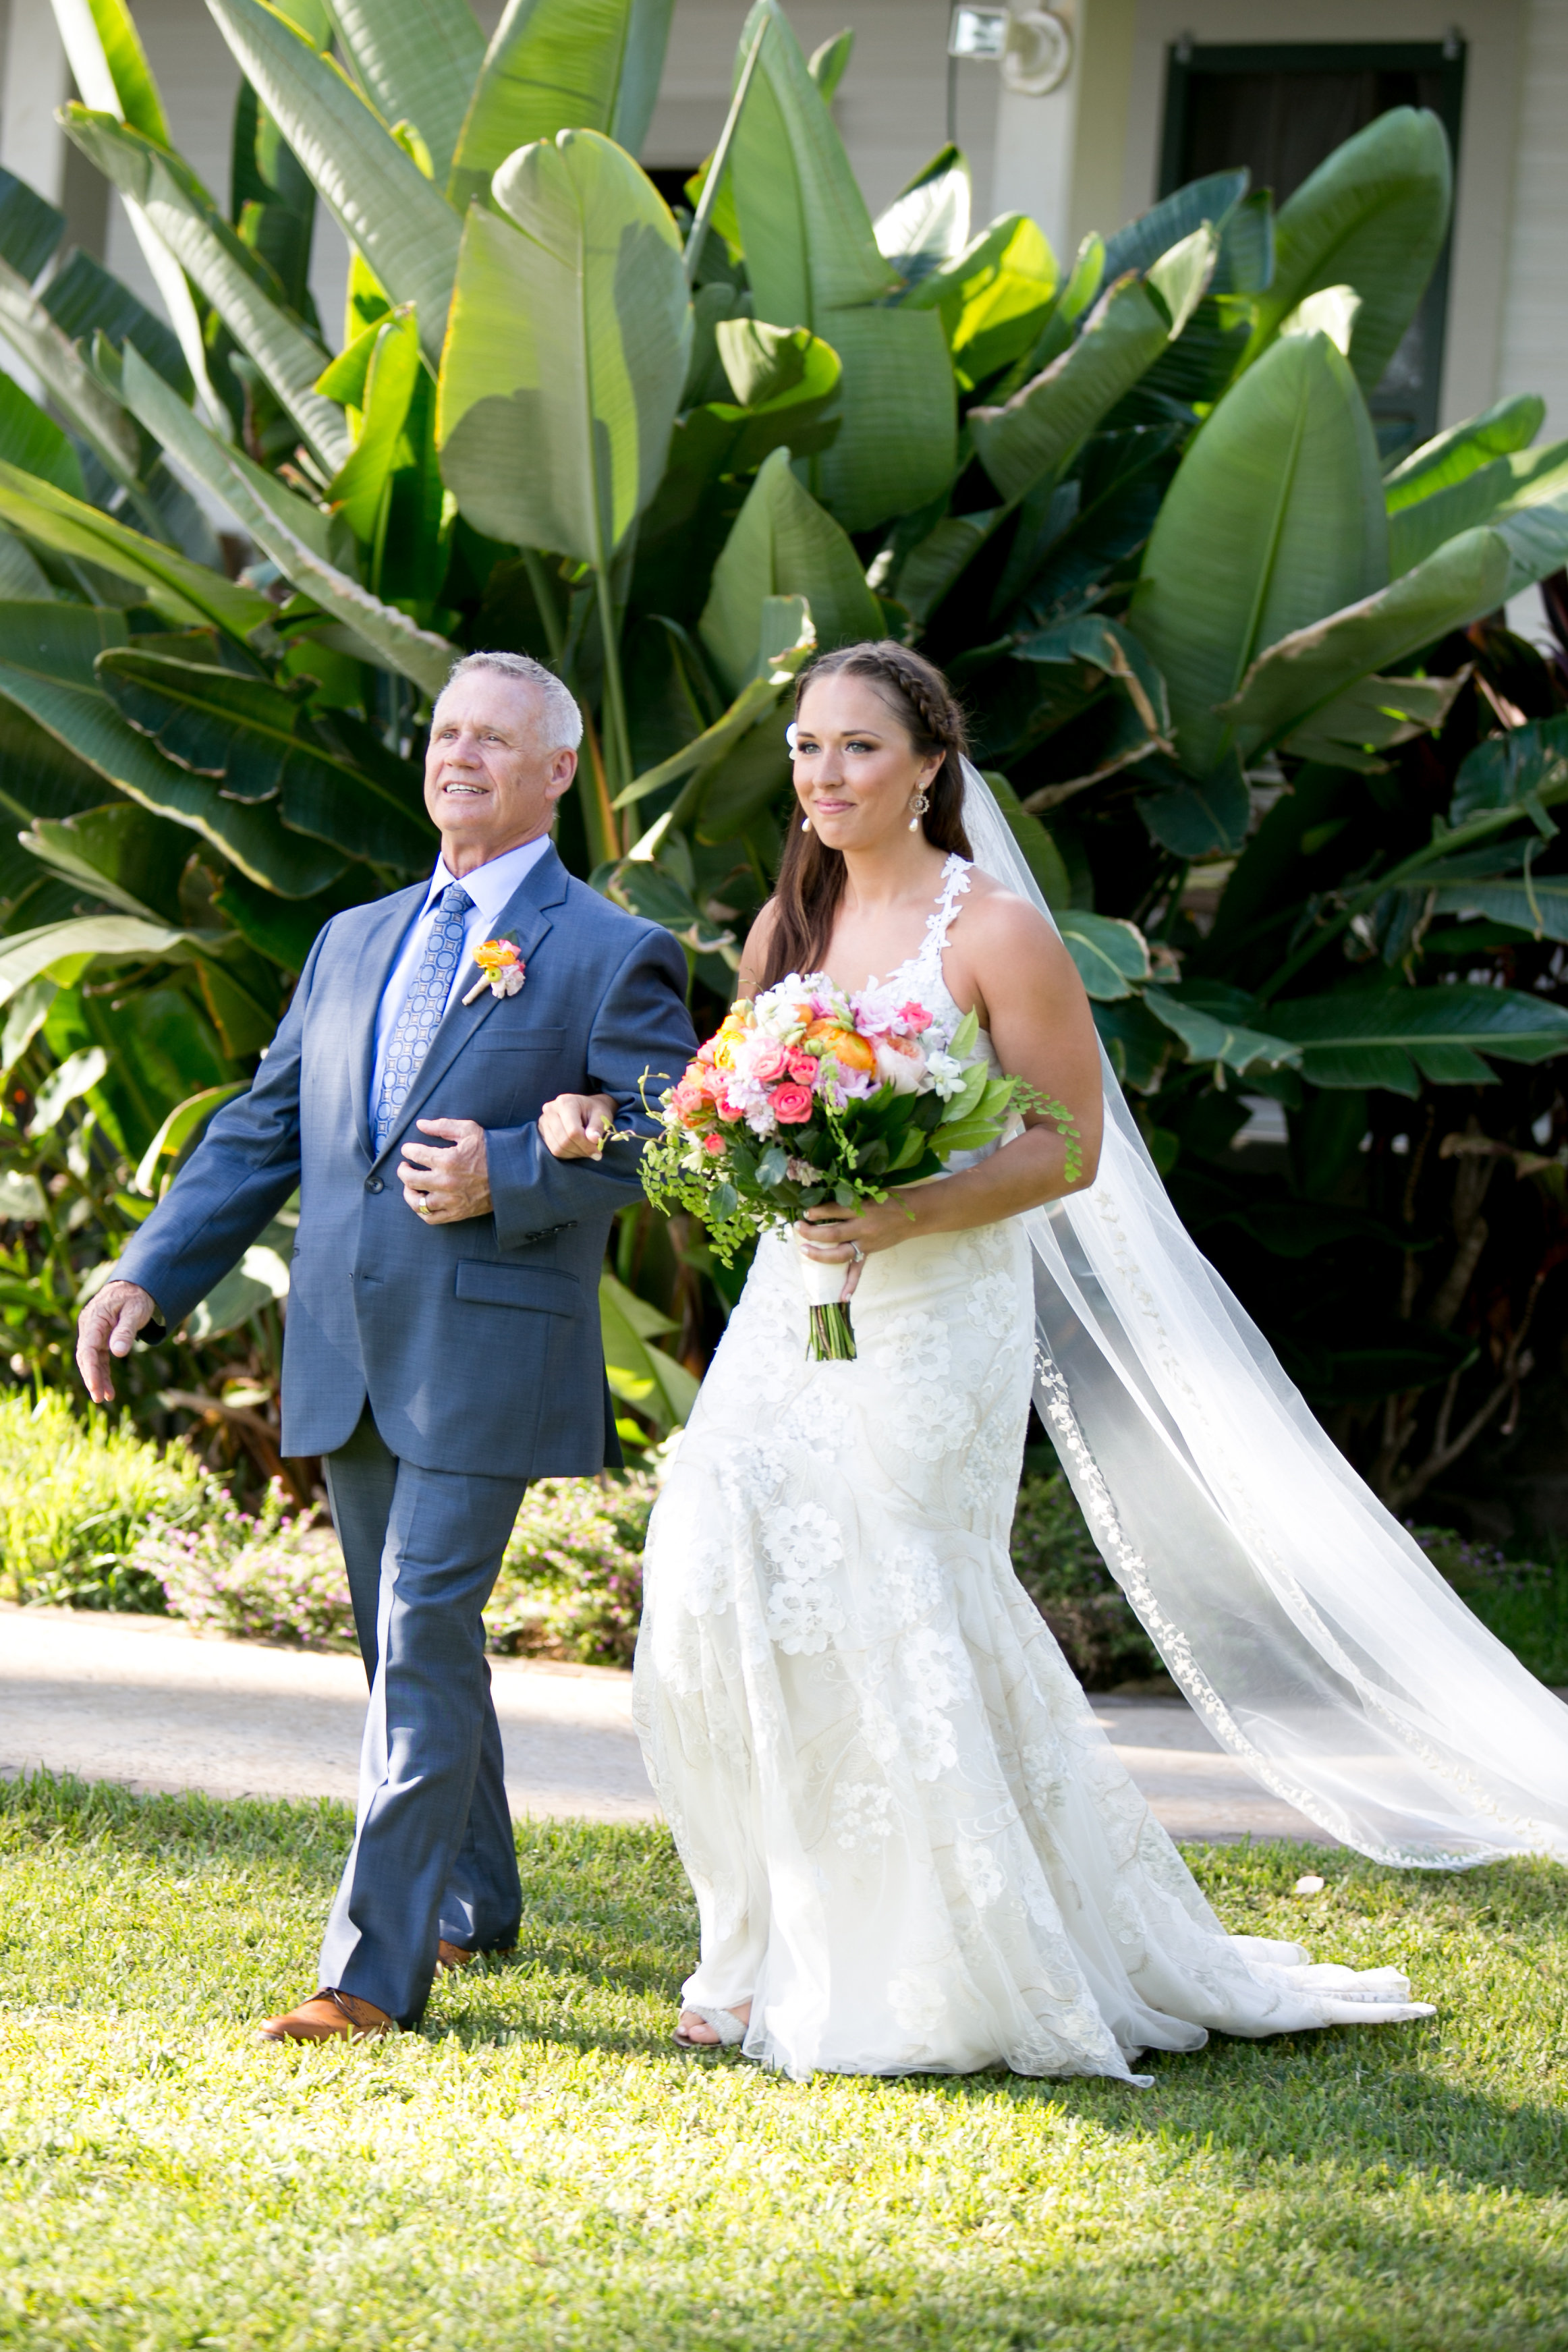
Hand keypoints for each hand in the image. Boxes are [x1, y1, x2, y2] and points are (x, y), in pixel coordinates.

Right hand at [76, 1279, 155, 1402]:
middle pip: (86, 1356)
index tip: (94, 1386)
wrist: (136, 1285)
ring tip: (105, 1398)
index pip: (88, 1348)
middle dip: (92, 1378)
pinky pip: (99, 1358)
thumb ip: (126, 1331)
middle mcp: (89, 1326)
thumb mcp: (135, 1311)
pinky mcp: (99, 1338)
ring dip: (97, 1378)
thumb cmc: (136, 1296)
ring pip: (92, 1360)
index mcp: (95, 1318)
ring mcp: (93, 1332)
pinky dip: (103, 1372)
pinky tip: (108, 1389)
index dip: (90, 1369)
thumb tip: (118, 1354)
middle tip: (99, 1398)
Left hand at [398, 1118, 491, 1223]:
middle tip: (405, 1166)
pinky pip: (431, 1218)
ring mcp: (450, 1200)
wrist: (513, 1174)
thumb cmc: (491, 1150)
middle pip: (410, 1179)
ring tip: (409, 1185)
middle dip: (403, 1170)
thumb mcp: (469, 1131)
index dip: (408, 1150)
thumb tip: (420, 1124)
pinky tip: (422, 1202)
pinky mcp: (457, 1213)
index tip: (409, 1149)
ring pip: (417, 1202)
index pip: (416, 1154)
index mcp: (447, 1160)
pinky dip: (422, 1211)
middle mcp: (446, 1182)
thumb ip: (443, 1126)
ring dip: (408, 1193)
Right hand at [540, 1092, 617, 1160]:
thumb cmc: (594, 1110)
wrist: (584, 1107)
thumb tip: (594, 1140)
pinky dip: (567, 1154)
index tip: (598, 1152)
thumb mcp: (601, 1115)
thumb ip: (598, 1127)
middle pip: (564, 1141)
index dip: (586, 1145)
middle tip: (594, 1153)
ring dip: (574, 1154)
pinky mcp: (542, 1131)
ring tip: (586, 1149)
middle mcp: (550, 1110)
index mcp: (565, 1102)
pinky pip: (553, 1150)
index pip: (573, 1131)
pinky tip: (577, 1148)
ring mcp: (543, 1121)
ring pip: (557, 1148)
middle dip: (581, 1150)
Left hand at [796, 1196, 915, 1299]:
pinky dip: (850, 1285)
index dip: (818, 1211)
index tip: (806, 1211)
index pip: (835, 1210)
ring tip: (804, 1250)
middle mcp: (863, 1227)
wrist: (915, 1215)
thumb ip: (850, 1196)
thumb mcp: (870, 1192)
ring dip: (820, 1254)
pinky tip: (841, 1297)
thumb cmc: (891, 1199)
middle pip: (833, 1233)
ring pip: (840, 1253)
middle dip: (812, 1232)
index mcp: (862, 1209)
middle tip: (798, 1227)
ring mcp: (866, 1243)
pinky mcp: (869, 1253)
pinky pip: (858, 1271)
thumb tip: (826, 1197)